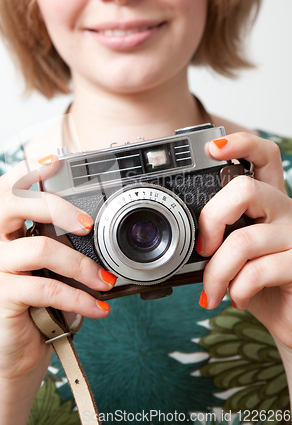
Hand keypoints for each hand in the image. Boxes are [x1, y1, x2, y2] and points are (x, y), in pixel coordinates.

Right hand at [0, 155, 115, 382]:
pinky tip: (97, 307)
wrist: (14, 354)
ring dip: (80, 265)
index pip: (9, 187)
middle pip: (17, 202)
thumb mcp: (44, 268)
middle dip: (58, 208)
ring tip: (103, 280)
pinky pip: (46, 286)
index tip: (57, 162)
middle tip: (88, 225)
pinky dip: (79, 296)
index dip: (32, 172)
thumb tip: (92, 227)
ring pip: (40, 248)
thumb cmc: (34, 305)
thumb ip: (54, 242)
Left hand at [197, 133, 291, 348]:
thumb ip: (215, 237)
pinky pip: (258, 270)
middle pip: (245, 189)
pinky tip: (238, 298)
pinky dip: (237, 289)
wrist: (287, 318)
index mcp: (266, 201)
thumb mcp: (232, 254)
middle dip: (211, 220)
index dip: (241, 144)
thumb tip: (181, 236)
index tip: (212, 148)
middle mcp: (284, 210)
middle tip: (203, 248)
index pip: (264, 156)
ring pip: (244, 239)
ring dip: (217, 272)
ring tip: (213, 290)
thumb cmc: (257, 283)